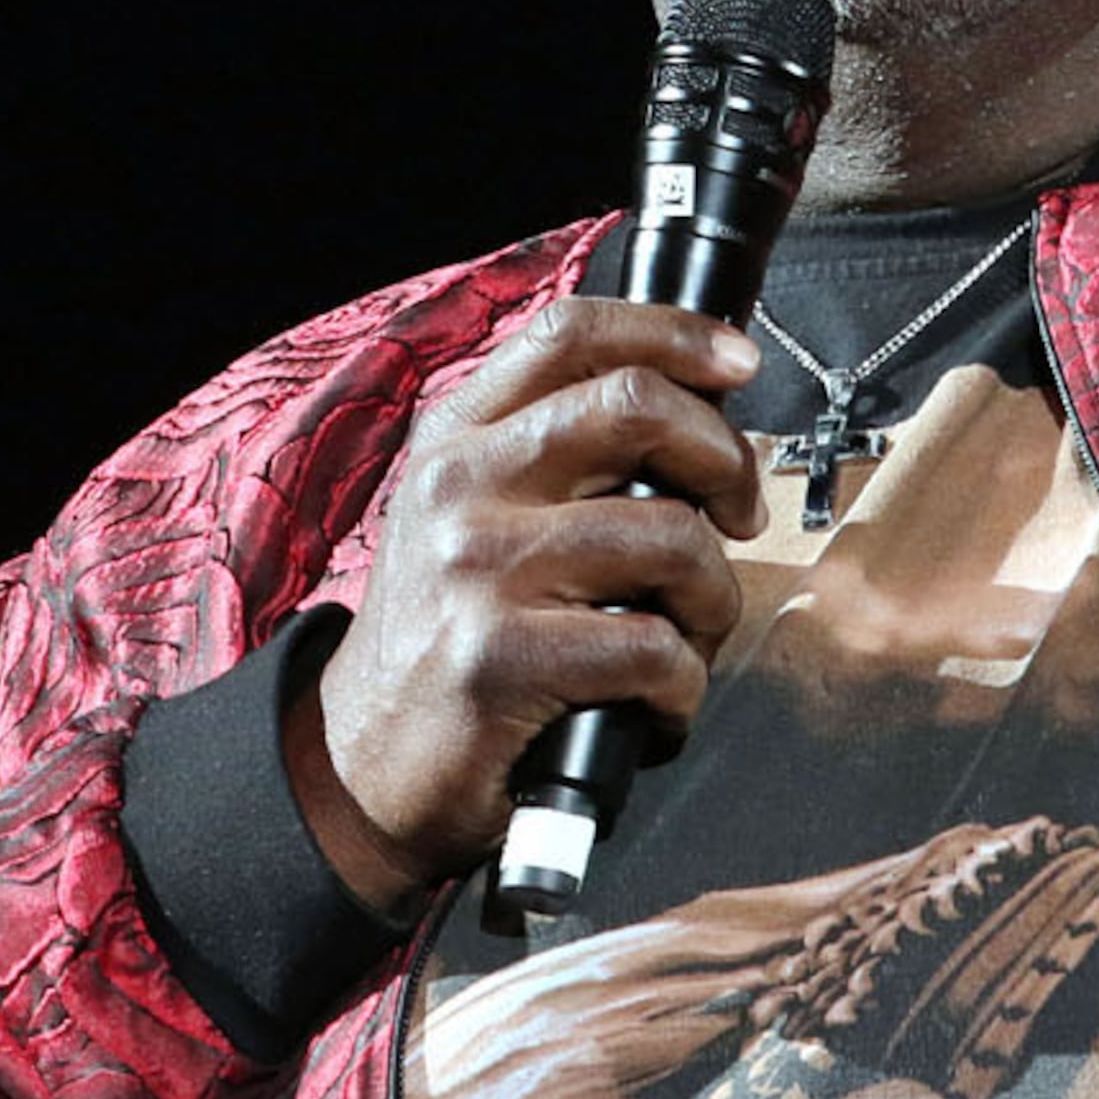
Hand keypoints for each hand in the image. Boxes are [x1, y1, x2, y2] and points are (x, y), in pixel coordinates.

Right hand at [292, 301, 767, 907]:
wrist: (360, 764)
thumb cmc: (446, 640)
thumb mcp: (471, 519)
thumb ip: (555, 457)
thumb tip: (695, 416)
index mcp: (456, 437)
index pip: (573, 334)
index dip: (677, 335)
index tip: (738, 365)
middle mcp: (459, 485)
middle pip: (638, 408)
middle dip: (726, 462)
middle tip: (737, 515)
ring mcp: (476, 568)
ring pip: (672, 538)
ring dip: (714, 600)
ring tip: (688, 637)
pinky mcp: (500, 657)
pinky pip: (656, 646)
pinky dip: (684, 686)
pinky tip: (654, 703)